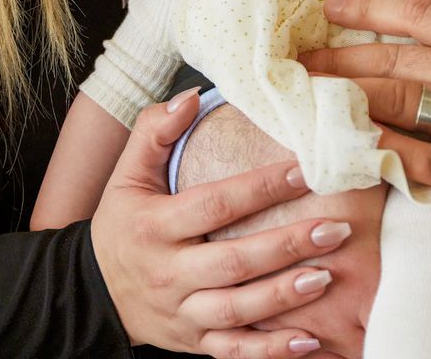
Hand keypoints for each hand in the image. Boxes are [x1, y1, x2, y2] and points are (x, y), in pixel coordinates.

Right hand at [92, 90, 351, 356]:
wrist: (94, 291)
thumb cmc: (122, 224)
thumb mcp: (126, 176)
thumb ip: (155, 132)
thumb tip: (192, 98)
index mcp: (155, 227)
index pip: (215, 205)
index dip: (261, 188)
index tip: (306, 170)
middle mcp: (170, 273)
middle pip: (234, 261)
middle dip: (287, 245)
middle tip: (336, 228)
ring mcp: (183, 313)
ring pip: (237, 310)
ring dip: (283, 297)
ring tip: (325, 277)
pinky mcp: (194, 342)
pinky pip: (234, 351)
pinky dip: (271, 351)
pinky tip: (309, 340)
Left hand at [299, 0, 430, 239]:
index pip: (423, 14)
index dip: (372, 8)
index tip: (334, 9)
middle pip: (397, 61)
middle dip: (343, 59)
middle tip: (302, 60)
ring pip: (400, 108)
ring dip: (350, 102)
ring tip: (309, 101)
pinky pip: (424, 166)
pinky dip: (385, 160)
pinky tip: (350, 154)